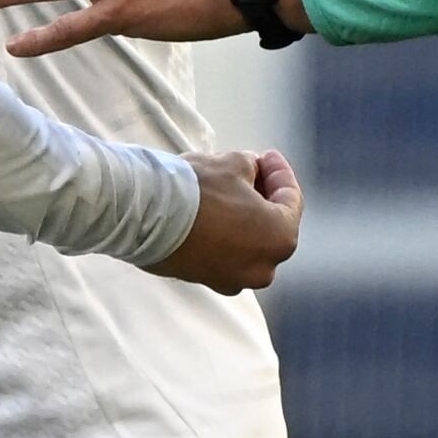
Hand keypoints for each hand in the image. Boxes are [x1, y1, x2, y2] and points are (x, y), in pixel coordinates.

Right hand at [146, 149, 303, 291]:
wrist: (146, 215)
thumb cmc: (198, 189)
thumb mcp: (234, 163)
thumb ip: (253, 167)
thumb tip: (252, 171)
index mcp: (281, 238)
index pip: (291, 199)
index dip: (279, 172)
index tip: (268, 156)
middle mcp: (263, 268)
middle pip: (271, 225)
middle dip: (263, 196)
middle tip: (252, 170)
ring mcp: (234, 279)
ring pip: (248, 243)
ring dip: (244, 217)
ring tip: (229, 190)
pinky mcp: (206, 280)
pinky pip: (225, 254)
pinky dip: (224, 235)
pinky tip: (212, 213)